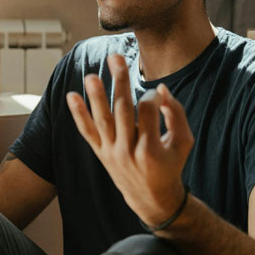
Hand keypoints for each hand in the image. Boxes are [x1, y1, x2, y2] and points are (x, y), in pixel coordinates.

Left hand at [66, 54, 194, 226]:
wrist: (151, 196)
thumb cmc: (170, 164)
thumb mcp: (183, 142)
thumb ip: (176, 113)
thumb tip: (161, 89)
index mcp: (151, 149)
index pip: (146, 111)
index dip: (151, 97)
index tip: (157, 94)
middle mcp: (128, 151)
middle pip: (122, 110)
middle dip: (119, 82)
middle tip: (115, 57)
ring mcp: (111, 152)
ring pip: (102, 120)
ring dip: (95, 96)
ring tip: (91, 75)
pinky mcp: (101, 153)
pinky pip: (87, 132)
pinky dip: (78, 115)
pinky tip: (71, 96)